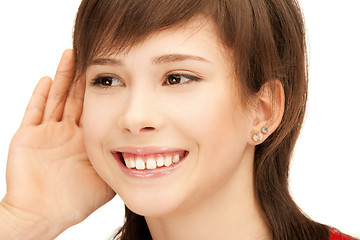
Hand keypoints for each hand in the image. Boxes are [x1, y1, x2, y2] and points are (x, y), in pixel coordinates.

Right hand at [1, 50, 114, 236]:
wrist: (44, 215)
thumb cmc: (75, 201)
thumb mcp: (105, 179)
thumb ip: (120, 164)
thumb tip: (144, 154)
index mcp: (86, 139)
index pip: (95, 107)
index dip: (103, 90)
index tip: (112, 71)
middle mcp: (68, 132)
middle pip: (77, 97)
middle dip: (84, 76)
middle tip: (92, 53)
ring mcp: (48, 132)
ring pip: (57, 97)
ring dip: (64, 77)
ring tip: (71, 54)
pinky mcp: (29, 136)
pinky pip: (35, 112)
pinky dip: (41, 95)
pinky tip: (49, 78)